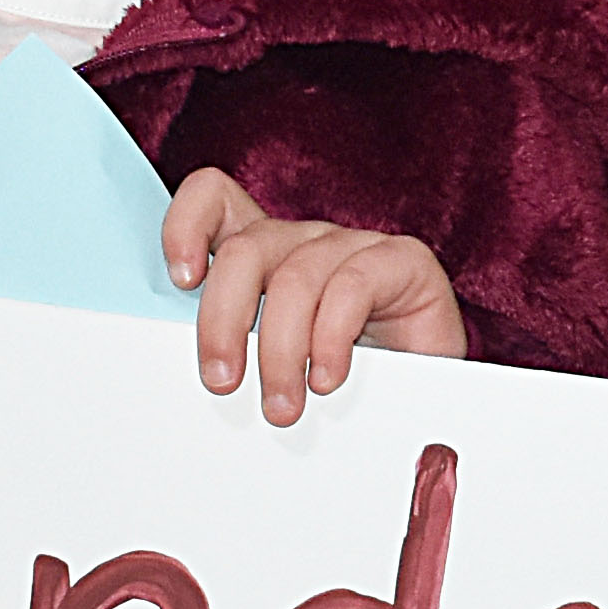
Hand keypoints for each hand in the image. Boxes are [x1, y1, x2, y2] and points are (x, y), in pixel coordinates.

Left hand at [167, 169, 468, 421]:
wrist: (426, 406)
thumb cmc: (342, 388)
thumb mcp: (272, 368)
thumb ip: (234, 353)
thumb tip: (196, 376)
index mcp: (265, 255)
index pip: (214, 200)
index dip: (187, 225)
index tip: (181, 281)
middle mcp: (305, 242)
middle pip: (245, 249)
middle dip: (222, 321)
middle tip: (221, 382)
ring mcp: (353, 246)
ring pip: (295, 277)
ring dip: (279, 352)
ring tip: (282, 408)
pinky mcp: (402, 261)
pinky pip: (352, 285)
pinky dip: (331, 339)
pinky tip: (328, 380)